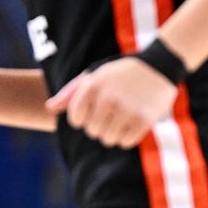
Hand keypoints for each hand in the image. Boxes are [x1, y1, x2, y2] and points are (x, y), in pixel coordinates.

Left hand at [46, 58, 177, 147]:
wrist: (159, 66)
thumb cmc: (119, 73)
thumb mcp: (93, 75)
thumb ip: (70, 93)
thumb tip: (49, 108)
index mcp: (92, 86)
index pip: (76, 120)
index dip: (83, 119)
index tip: (92, 111)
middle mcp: (107, 98)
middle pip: (92, 131)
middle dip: (99, 126)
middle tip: (111, 114)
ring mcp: (127, 109)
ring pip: (108, 139)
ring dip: (113, 133)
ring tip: (121, 119)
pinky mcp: (144, 119)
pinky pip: (126, 142)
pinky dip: (127, 137)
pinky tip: (132, 123)